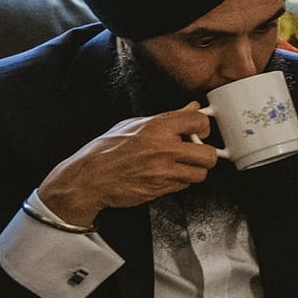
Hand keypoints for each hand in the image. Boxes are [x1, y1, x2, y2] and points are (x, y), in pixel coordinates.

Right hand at [37, 103, 220, 227]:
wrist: (88, 178)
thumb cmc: (106, 150)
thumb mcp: (133, 125)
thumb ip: (167, 117)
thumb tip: (191, 108)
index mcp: (157, 127)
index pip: (199, 121)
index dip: (203, 127)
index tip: (198, 131)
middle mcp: (163, 149)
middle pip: (209, 154)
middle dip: (205, 154)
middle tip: (195, 153)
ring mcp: (162, 171)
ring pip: (200, 174)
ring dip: (194, 170)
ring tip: (180, 165)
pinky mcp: (159, 189)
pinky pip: (184, 186)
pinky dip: (180, 182)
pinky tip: (166, 175)